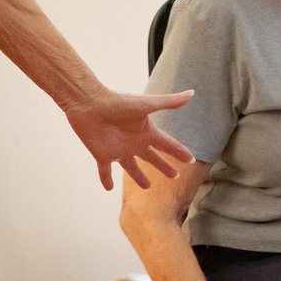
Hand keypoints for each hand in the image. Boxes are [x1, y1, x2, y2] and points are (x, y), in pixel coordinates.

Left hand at [66, 89, 194, 190]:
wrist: (89, 103)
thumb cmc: (117, 102)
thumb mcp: (146, 104)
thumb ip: (169, 102)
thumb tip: (192, 93)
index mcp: (146, 131)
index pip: (168, 145)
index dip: (179, 152)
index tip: (191, 159)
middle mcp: (134, 142)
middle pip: (153, 158)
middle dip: (163, 166)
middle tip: (175, 176)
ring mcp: (118, 150)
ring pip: (132, 168)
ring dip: (139, 177)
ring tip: (147, 186)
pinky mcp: (102, 155)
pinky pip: (105, 171)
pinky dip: (106, 180)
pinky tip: (108, 188)